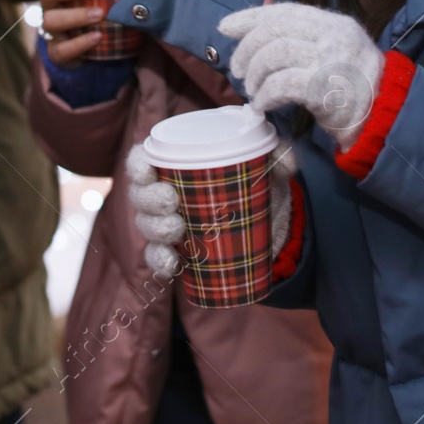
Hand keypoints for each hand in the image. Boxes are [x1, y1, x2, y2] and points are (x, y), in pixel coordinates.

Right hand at [36, 0, 105, 65]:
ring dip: (76, 16)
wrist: (103, 46)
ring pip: (51, 20)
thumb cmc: (105, 5)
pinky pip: (62, 49)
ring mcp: (53, 29)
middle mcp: (51, 4)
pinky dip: (79, 43)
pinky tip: (97, 37)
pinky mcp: (58, 52)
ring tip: (99, 14)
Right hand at [127, 139, 299, 276]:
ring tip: (177, 231)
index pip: (142, 160)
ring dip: (155, 230)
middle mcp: (162, 194)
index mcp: (174, 166)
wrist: (264, 224)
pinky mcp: (177, 252)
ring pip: (146, 227)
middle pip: (140, 196)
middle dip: (149, 200)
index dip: (137, 165)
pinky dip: (161, 262)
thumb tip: (286, 161)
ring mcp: (166, 225)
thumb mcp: (267, 167)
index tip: (146, 171)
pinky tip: (173, 265)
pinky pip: (158, 258)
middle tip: (171, 202)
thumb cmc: (252, 184)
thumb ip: (278, 158)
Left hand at [217, 4, 383, 150]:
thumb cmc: (354, 90)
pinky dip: (265, 95)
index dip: (251, 17)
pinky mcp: (326, 88)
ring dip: (255, 76)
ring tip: (253, 92)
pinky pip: (281, 84)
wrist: (386, 121)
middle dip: (247, 49)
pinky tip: (263, 105)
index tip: (226, 27)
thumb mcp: (334, 54)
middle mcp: (335, 36)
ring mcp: (332, 60)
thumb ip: (302, 42)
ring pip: (274, 54)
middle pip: (275, 30)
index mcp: (335, 24)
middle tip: (239, 71)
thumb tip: (250, 36)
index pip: (285, 11)